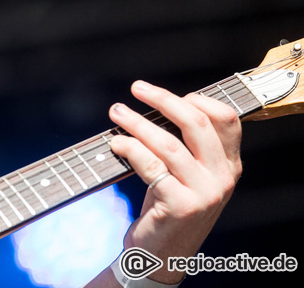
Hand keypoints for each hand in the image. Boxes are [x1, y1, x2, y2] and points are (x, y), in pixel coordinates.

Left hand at [106, 80, 242, 283]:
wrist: (161, 254)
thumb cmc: (168, 206)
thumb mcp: (187, 175)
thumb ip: (184, 144)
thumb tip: (156, 104)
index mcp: (229, 165)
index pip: (226, 120)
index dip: (198, 99)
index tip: (167, 95)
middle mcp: (222, 178)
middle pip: (197, 124)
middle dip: (163, 99)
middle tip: (137, 88)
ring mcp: (204, 193)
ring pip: (169, 144)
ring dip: (137, 122)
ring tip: (117, 112)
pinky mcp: (181, 206)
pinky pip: (151, 166)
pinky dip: (130, 148)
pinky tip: (115, 142)